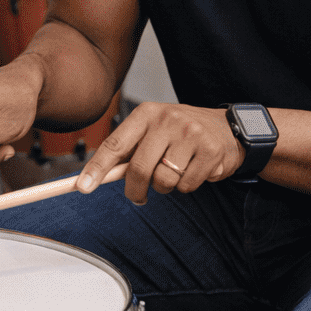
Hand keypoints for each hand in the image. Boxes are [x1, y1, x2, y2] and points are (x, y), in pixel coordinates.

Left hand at [76, 102, 241, 203]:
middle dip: (135, 190)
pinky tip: (195, 169)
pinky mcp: (210, 151)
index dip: (97, 168)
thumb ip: (129, 150)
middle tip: (138, 196)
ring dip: (166, 187)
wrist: (228, 127)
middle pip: (139, 169)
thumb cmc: (181, 132)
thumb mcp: (153, 130)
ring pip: (164, 181)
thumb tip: (97, 175)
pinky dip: (188, 185)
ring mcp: (190, 134)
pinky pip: (187, 185)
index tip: (83, 187)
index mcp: (146, 113)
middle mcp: (167, 120)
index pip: (115, 144)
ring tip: (176, 171)